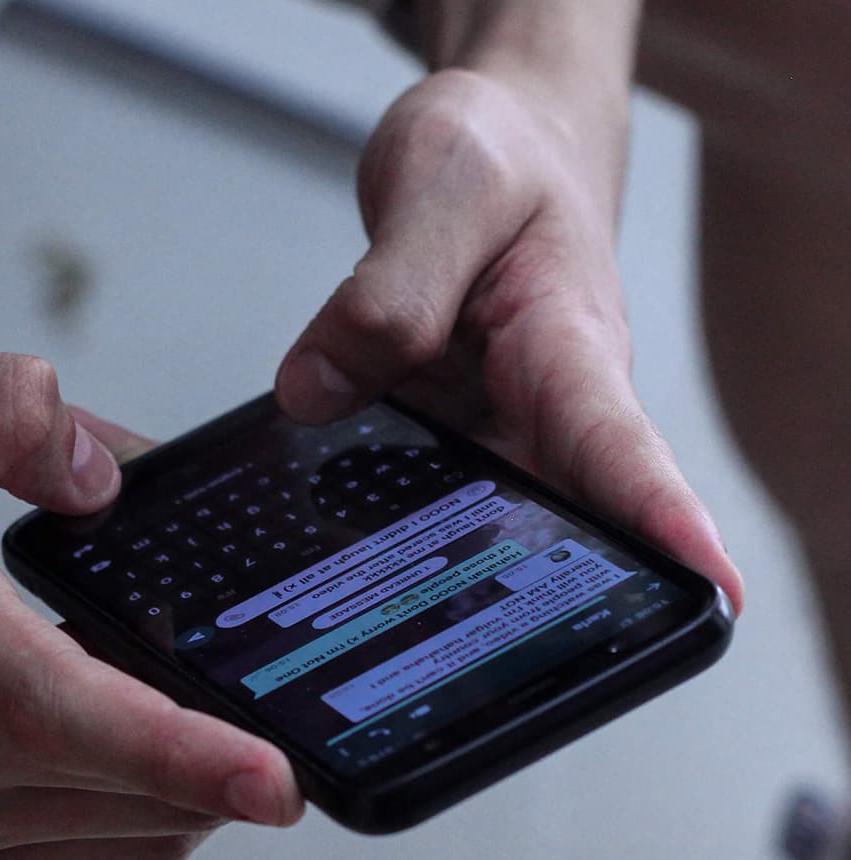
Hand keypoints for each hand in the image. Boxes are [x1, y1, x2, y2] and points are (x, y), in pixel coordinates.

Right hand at [0, 338, 301, 858]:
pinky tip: (137, 781)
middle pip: (117, 791)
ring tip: (212, 732)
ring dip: (175, 795)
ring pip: (97, 839)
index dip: (187, 751)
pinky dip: (117, 829)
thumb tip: (103, 473)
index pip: (76, 715)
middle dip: (215, 761)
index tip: (276, 777)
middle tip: (269, 709)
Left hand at [275, 69, 743, 610]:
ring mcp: (493, 423)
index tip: (709, 595)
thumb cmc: (496, 153)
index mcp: (569, 344)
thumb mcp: (442, 192)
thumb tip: (315, 394)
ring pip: (469, 515)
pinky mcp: (445, 424)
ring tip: (365, 614)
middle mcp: (542, 404)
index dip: (663, 522)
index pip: (620, 444)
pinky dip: (376, 507)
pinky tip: (323, 533)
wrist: (493, 141)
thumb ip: (385, 293)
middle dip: (522, 592)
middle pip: (551, 518)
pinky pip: (415, 480)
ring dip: (426, 560)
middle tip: (468, 656)